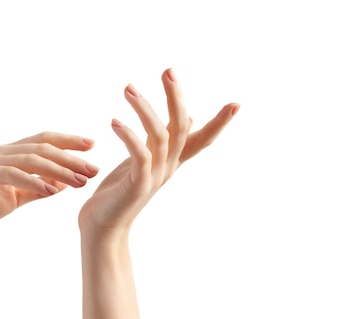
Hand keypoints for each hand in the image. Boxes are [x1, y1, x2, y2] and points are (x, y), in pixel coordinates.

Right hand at [0, 132, 97, 244]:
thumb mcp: (15, 199)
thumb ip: (37, 189)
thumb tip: (62, 184)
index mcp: (8, 154)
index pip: (43, 141)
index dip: (67, 141)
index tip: (92, 145)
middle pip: (41, 147)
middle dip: (70, 157)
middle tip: (93, 168)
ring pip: (29, 159)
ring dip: (57, 169)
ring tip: (80, 181)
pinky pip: (10, 174)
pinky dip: (32, 181)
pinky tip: (52, 189)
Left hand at [78, 68, 238, 233]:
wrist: (103, 225)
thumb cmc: (121, 191)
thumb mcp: (147, 160)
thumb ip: (167, 139)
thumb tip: (192, 118)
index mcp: (171, 161)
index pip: (201, 138)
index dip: (219, 123)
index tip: (237, 104)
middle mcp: (168, 168)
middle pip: (181, 128)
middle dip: (177, 98)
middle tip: (168, 71)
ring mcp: (155, 177)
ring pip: (160, 137)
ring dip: (145, 110)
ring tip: (128, 89)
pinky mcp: (137, 186)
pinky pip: (140, 156)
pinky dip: (129, 136)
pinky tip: (115, 122)